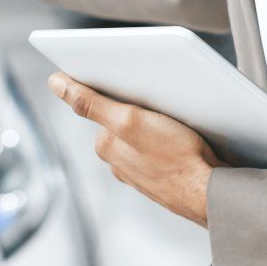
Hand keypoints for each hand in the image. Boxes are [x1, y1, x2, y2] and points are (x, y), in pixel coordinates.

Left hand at [48, 72, 223, 226]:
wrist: (211, 193)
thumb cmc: (175, 157)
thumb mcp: (129, 120)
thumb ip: (90, 102)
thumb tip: (55, 83)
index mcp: (107, 146)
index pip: (101, 105)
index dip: (115, 86)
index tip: (128, 72)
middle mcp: (119, 161)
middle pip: (123, 118)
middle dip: (138, 104)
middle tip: (160, 93)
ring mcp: (141, 171)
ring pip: (143, 134)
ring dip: (156, 122)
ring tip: (177, 117)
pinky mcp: (163, 176)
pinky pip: (161, 148)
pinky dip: (170, 138)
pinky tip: (186, 135)